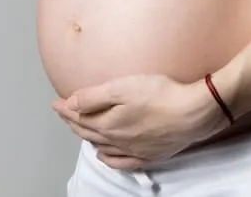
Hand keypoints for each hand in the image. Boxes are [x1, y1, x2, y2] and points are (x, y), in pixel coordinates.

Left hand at [52, 74, 228, 170]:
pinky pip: (121, 162)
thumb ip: (93, 97)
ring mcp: (134, 150)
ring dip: (87, 137)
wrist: (194, 113)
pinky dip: (108, 158)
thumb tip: (71, 103)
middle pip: (88, 132)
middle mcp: (117, 141)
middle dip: (72, 121)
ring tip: (79, 128)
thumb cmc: (160, 95)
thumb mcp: (121, 87)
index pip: (79, 117)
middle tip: (63, 112)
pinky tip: (104, 154)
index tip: (56, 103)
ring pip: (102, 146)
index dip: (65, 109)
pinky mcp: (150, 155)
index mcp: (108, 124)